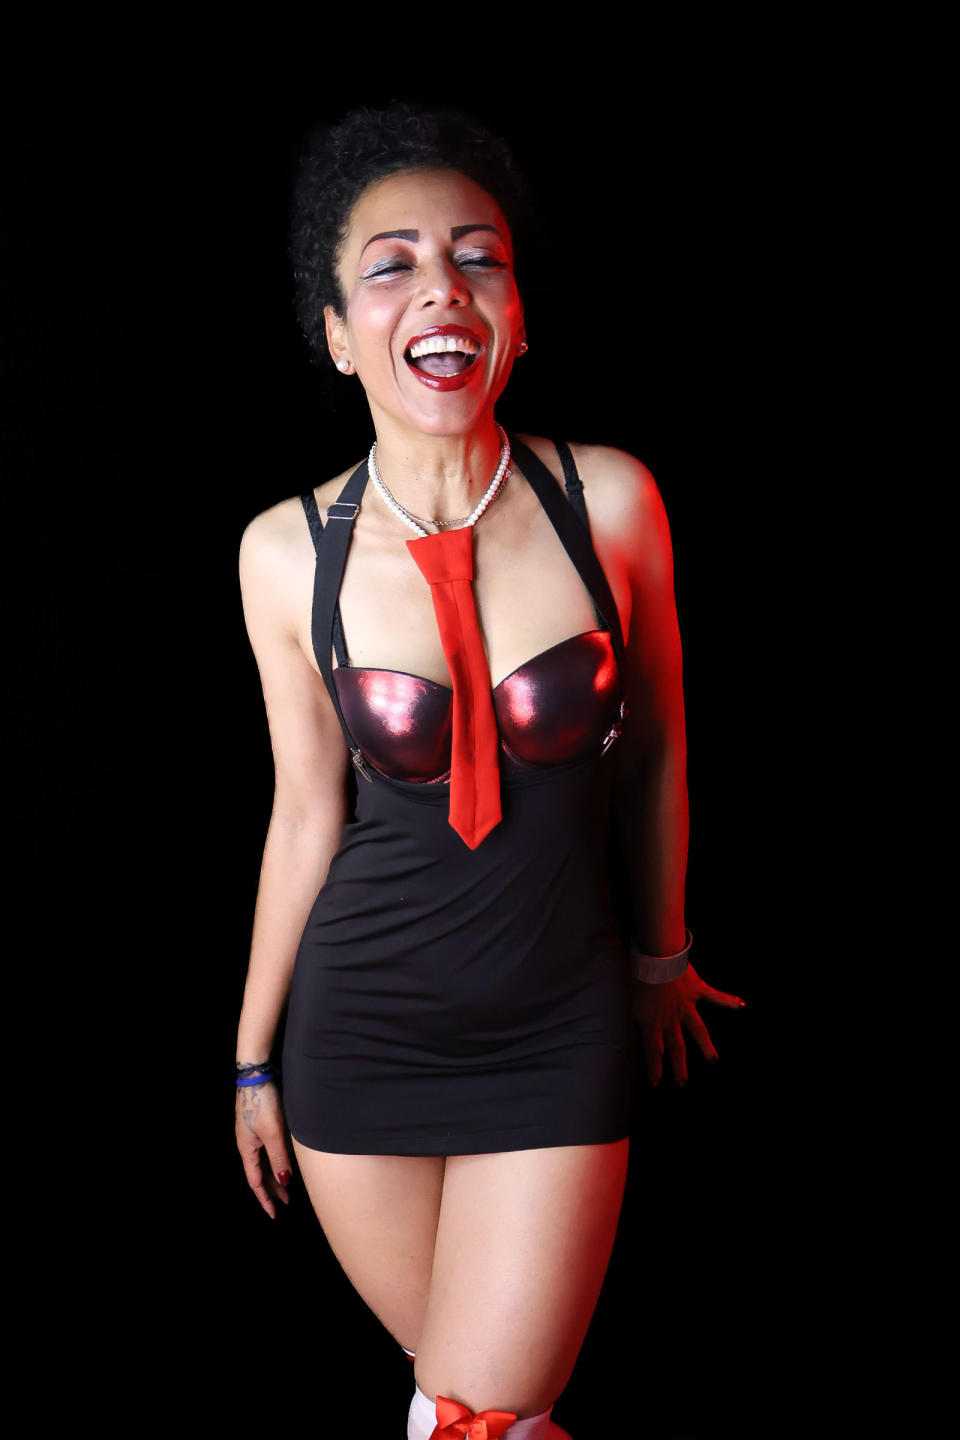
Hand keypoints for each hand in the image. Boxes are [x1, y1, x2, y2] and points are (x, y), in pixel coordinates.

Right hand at [235, 1079, 293, 1217]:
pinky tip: (285, 1161)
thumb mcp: (273, 1132)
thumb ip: (278, 1158)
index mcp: (247, 1149)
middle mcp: (247, 1144)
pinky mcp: (258, 1122)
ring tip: (288, 1186)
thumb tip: (283, 1182)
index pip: (255, 1181)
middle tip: (286, 1202)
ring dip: (275, 1174)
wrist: (256, 1073)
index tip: (274, 1214)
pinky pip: (266, 1149)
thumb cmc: (263, 1102)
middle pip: (259, 1173)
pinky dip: (275, 1160)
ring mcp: (252, 1132)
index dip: (265, 1198)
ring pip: (264, 1161)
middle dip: (272, 1189)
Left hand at [632, 963, 744, 1086]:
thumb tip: (626, 1023)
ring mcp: (686, 1006)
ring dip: (705, 1046)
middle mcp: (671, 1019)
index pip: (653, 1051)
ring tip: (713, 1060)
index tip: (656, 1083)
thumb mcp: (627, 998)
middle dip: (678, 1066)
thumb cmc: (636, 976)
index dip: (654, 1068)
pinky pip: (715, 997)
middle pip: (676, 1047)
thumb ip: (632, 1013)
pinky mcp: (697, 990)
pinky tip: (741, 1005)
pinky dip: (728, 1000)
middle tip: (682, 1083)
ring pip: (698, 1031)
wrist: (655, 959)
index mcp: (652, 1022)